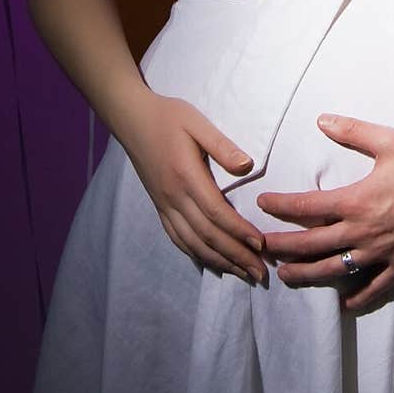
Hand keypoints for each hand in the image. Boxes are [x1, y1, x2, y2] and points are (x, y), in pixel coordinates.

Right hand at [120, 92, 267, 283]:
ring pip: (193, 243)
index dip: (239, 232)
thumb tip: (248, 166)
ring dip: (219, 261)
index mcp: (186, 176)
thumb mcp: (198, 123)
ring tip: (243, 275)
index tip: (261, 245)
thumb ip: (222, 146)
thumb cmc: (169, 117)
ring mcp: (165, 205)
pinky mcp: (160, 207)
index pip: (216, 212)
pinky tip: (212, 263)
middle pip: (207, 235)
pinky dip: (196, 254)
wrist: (133, 119)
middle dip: (235, 256)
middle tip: (260, 273)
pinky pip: (178, 238)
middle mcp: (174, 197)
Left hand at [256, 115, 393, 310]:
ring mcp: (378, 252)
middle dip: (282, 246)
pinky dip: (357, 298)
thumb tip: (322, 120)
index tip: (262, 204)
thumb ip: (352, 131)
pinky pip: (373, 287)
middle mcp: (361, 231)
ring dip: (306, 274)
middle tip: (260, 246)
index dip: (281, 206)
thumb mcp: (388, 141)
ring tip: (286, 275)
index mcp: (355, 201)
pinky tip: (344, 304)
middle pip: (311, 245)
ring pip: (334, 270)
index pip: (307, 207)